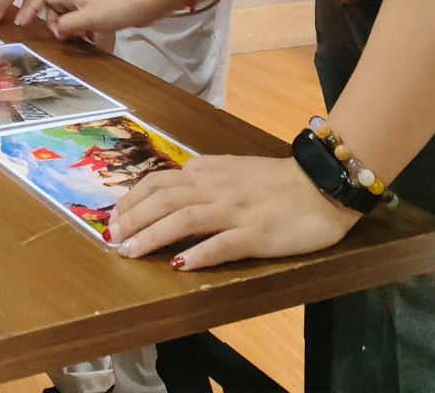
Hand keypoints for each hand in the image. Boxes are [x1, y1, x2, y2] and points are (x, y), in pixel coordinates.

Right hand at [16, 0, 169, 35]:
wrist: (144, 4)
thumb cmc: (115, 9)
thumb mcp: (88, 19)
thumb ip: (67, 24)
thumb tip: (56, 31)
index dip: (30, 8)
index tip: (22, 24)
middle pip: (54, 8)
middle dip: (55, 24)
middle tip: (65, 37)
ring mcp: (87, 2)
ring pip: (67, 15)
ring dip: (69, 28)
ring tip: (80, 39)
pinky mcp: (97, 10)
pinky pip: (80, 20)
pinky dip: (81, 29)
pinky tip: (91, 38)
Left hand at [109, 154, 359, 268]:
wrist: (322, 184)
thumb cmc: (278, 180)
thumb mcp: (235, 168)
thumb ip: (206, 175)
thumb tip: (174, 183)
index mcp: (209, 172)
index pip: (159, 181)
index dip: (132, 200)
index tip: (114, 218)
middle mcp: (216, 188)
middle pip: (164, 199)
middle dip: (133, 218)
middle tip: (112, 238)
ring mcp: (236, 211)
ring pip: (185, 218)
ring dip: (153, 235)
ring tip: (130, 251)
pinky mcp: (256, 235)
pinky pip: (222, 244)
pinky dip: (198, 254)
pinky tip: (179, 266)